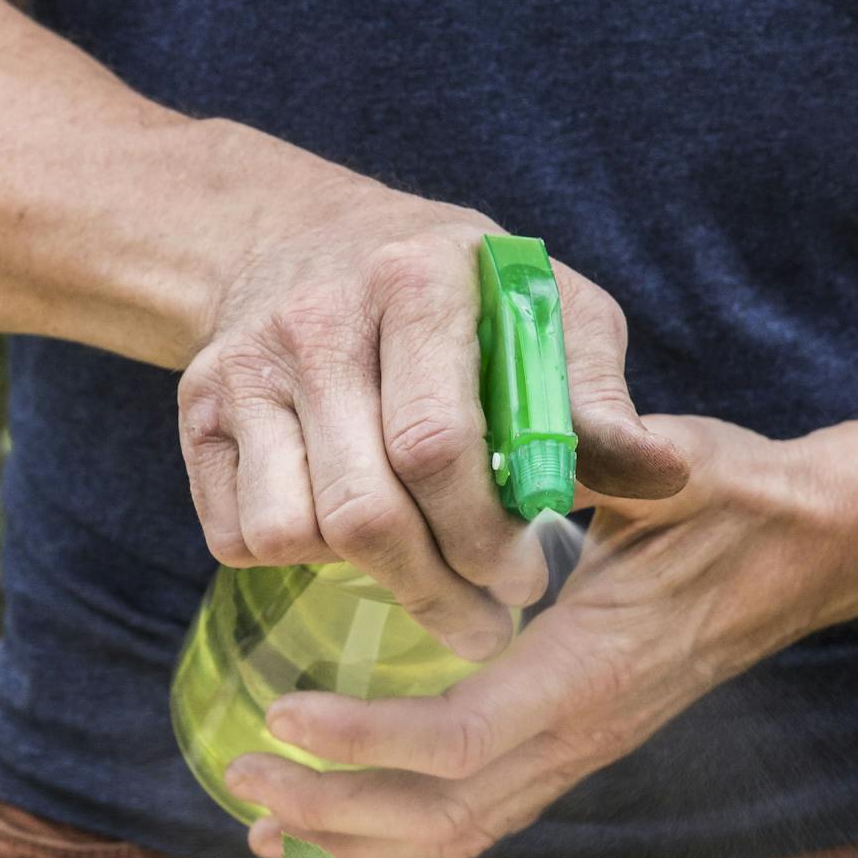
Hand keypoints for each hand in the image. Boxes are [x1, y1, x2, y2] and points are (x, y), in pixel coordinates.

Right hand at [177, 174, 687, 661]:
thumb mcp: (545, 311)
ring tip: (420, 574)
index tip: (524, 581)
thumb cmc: (458, 292)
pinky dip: (295, 558)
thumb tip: (663, 475)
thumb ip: (594, 396)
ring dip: (365, 579)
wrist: (309, 236)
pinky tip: (348, 540)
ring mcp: (241, 365)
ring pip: (292, 532)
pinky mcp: (194, 409)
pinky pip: (235, 534)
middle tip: (485, 622)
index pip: (436, 447)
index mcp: (416, 280)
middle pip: (364, 510)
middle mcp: (315, 319)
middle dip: (435, 588)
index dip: (482, 538)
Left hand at [221, 415, 857, 857]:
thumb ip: (602, 457)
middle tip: (242, 779)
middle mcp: (584, 734)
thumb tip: (533, 435)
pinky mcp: (574, 748)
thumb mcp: (672, 465)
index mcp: (594, 672)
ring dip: (359, 839)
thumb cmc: (738, 502)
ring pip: (459, 832)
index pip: (461, 738)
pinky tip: (343, 819)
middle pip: (444, 815)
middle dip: (337, 811)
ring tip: (266, 827)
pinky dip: (399, 829)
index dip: (364, 742)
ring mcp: (582, 752)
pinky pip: (479, 813)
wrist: (811, 553)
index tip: (279, 714)